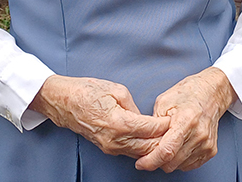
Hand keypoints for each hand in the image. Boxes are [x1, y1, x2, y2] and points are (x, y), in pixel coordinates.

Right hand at [30, 75, 169, 158]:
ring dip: (154, 146)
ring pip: (140, 153)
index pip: (150, 129)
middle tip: (177, 130)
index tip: (176, 119)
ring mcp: (110, 146)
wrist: (63, 102)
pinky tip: (151, 140)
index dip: (165, 125)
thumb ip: (134, 105)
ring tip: (168, 136)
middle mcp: (115, 139)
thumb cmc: (87, 91)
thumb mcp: (115, 89)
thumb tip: (144, 117)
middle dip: (164, 139)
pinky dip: (143, 147)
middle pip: (148, 146)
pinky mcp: (107, 148)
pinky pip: (130, 151)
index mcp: (119, 122)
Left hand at [134, 67, 236, 172]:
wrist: (211, 92)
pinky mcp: (210, 150)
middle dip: (157, 160)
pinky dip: (179, 160)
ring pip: (179, 166)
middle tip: (152, 149)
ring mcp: (206, 144)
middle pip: (172, 163)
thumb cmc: (188, 93)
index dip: (151, 161)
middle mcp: (199, 134)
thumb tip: (145, 143)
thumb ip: (154, 124)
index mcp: (186, 120)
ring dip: (169, 160)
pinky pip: (189, 165)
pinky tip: (177, 146)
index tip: (141, 163)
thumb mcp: (163, 101)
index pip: (167, 151)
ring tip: (167, 142)